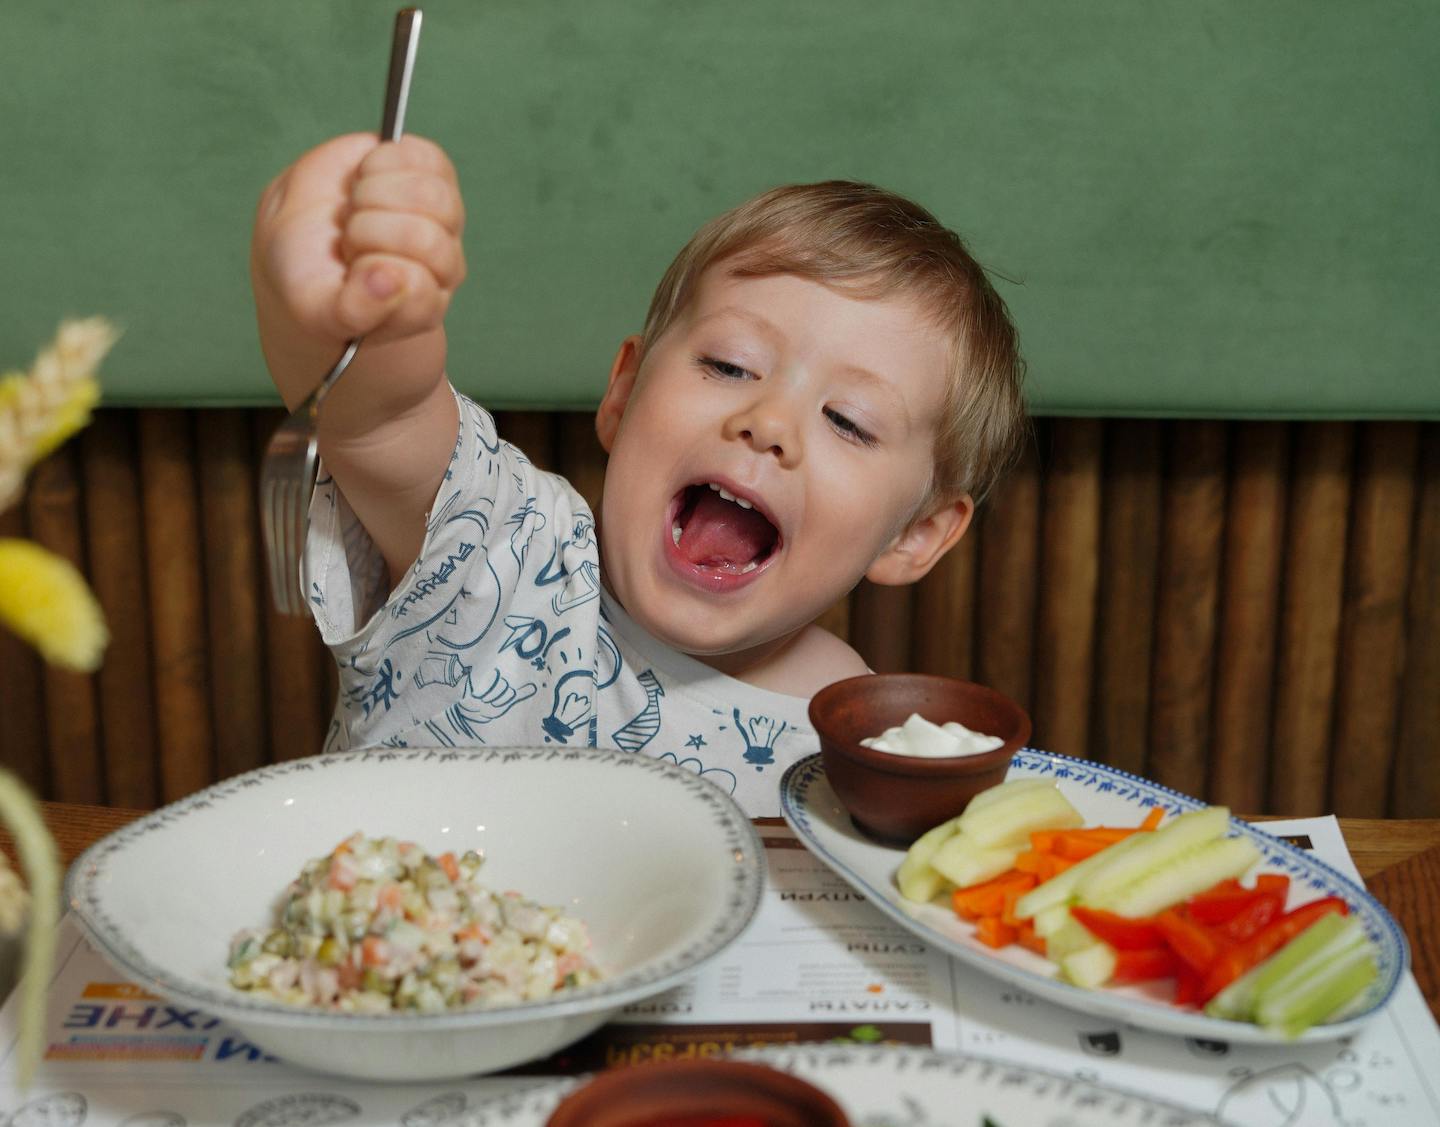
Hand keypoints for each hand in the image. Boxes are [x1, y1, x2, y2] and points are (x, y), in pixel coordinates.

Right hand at [252, 133, 466, 346]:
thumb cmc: (310, 280)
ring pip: (428, 194)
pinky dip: (381, 161)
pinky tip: (366, 178)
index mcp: (421, 307)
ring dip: (373, 194)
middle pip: (423, 237)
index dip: (372, 269)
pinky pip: (423, 157)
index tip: (348, 270)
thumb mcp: (318, 311)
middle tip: (348, 239)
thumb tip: (391, 279)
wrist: (301, 232)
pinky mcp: (433, 174)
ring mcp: (445, 218)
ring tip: (355, 209)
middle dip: (366, 231)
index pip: (416, 284)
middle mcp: (444, 265)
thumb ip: (354, 310)